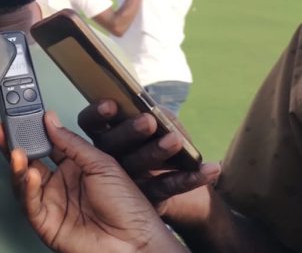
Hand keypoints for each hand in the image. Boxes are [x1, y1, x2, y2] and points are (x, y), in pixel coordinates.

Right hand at [0, 112, 185, 252]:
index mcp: (74, 167)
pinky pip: (30, 204)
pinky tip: (30, 174)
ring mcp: (51, 203)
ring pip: (24, 182)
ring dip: (17, 165)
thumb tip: (50, 120)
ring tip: (15, 150)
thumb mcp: (102, 164)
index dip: (33, 130)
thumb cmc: (129, 207)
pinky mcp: (45, 223)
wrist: (136, 243)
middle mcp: (59, 184)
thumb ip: (72, 143)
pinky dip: (27, 188)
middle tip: (1, 129)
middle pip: (29, 161)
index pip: (46, 144)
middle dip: (13, 144)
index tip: (20, 114)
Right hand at [77, 100, 220, 227]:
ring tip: (176, 140)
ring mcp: (126, 180)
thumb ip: (149, 111)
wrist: (181, 176)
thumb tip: (148, 107)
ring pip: (136, 166)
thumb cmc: (162, 136)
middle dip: (129, 131)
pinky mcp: (148, 198)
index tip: (111, 104)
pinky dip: (190, 178)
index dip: (98, 114)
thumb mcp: (155, 118)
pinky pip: (167, 188)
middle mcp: (108, 157)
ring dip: (157, 152)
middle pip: (111, 144)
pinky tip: (210, 168)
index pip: (91, 122)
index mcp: (104, 133)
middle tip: (148, 121)